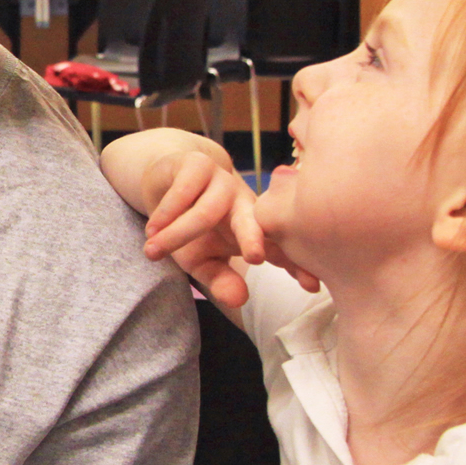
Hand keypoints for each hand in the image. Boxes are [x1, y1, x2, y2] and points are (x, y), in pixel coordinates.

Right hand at [143, 149, 318, 307]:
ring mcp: (223, 181)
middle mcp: (244, 203)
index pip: (279, 249)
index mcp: (254, 229)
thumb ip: (220, 280)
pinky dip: (167, 212)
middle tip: (255, 258)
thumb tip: (240, 301)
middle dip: (254, 237)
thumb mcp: (201, 260)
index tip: (313, 287)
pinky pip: (185, 190)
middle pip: (254, 220)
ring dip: (177, 234)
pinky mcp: (199, 164)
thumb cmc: (189, 225)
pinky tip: (152, 228)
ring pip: (207, 211)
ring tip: (152, 252)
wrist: (167, 182)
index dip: (295, 266)